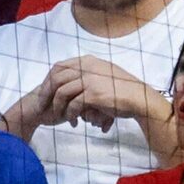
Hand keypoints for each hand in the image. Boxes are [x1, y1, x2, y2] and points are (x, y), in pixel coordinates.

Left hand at [36, 57, 163, 132]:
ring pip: (61, 92)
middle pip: (55, 78)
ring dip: (58, 107)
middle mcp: (86, 67)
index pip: (59, 66)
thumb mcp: (103, 74)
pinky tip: (74, 121)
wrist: (140, 98)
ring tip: (61, 117)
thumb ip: (86, 73)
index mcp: (87, 61)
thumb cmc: (122, 89)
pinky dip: (70, 114)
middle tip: (43, 107)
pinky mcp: (94, 94)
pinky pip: (73, 105)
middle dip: (45, 93)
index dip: (48, 80)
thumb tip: (67, 81)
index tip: (45, 92)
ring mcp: (90, 80)